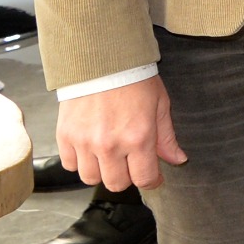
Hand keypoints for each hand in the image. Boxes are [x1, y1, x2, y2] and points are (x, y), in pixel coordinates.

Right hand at [56, 74, 185, 190]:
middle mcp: (110, 145)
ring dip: (102, 171)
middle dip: (127, 178)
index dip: (151, 181)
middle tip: (131, 164)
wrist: (101, 60)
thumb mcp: (160, 105)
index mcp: (138, 137)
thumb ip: (166, 137)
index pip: (143, 179)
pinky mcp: (65, 137)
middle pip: (116, 184)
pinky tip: (90, 148)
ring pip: (90, 178)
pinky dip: (80, 162)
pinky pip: (70, 165)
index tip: (153, 177)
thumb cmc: (134, 79)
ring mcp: (84, 142)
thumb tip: (178, 160)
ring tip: (110, 155)